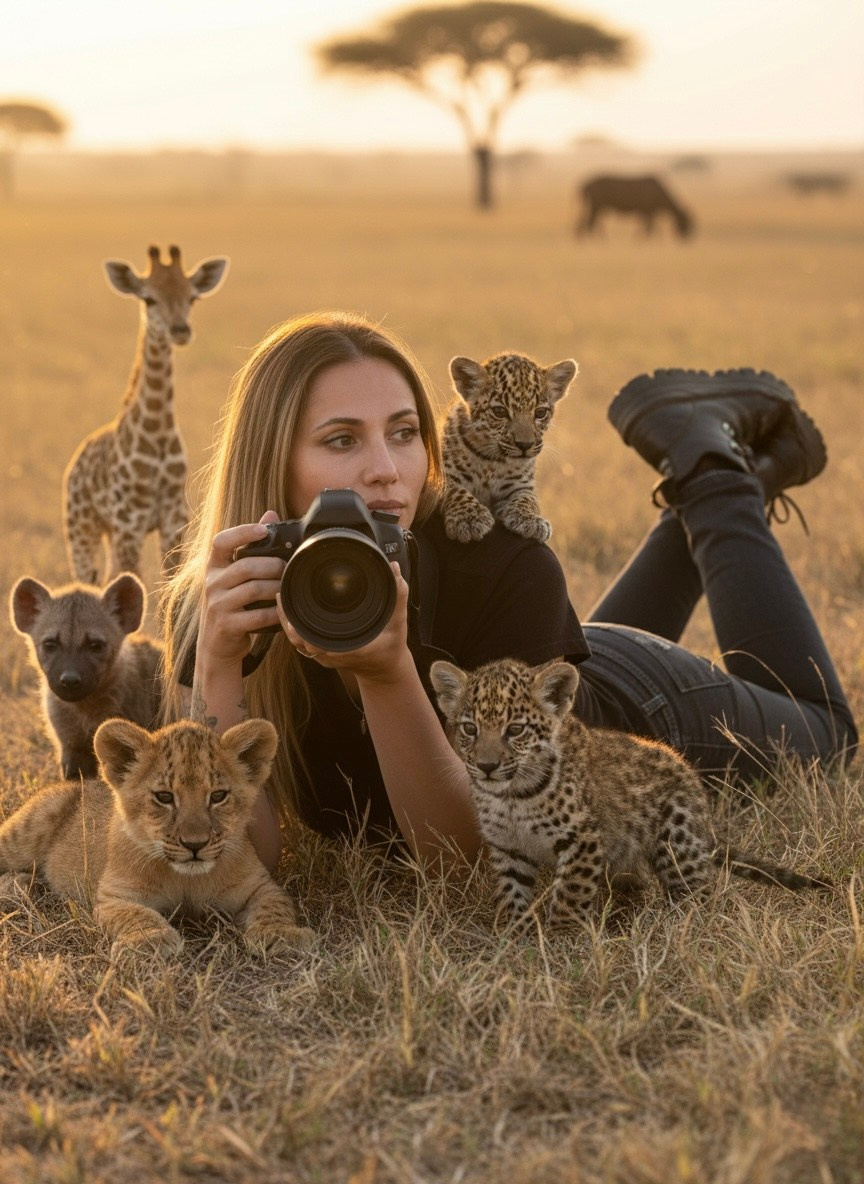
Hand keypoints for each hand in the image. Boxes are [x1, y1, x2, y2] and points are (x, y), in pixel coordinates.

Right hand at [198, 511, 285, 669]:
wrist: (216, 646)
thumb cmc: (231, 605)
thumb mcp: (233, 576)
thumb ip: (250, 547)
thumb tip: (270, 514)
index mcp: (213, 567)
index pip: (221, 542)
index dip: (242, 532)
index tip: (264, 530)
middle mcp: (211, 583)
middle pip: (246, 566)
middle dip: (272, 566)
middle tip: (287, 569)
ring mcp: (217, 605)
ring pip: (253, 589)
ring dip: (276, 588)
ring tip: (287, 588)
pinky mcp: (226, 625)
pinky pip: (257, 615)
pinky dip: (275, 613)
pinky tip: (283, 611)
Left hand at [277, 561, 411, 682]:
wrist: (384, 669)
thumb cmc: (391, 645)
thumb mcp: (399, 621)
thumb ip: (398, 595)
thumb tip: (394, 568)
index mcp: (349, 647)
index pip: (317, 639)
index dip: (301, 624)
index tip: (294, 603)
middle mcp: (333, 653)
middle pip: (299, 638)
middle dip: (288, 616)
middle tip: (283, 591)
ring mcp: (325, 656)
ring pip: (297, 641)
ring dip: (287, 621)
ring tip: (281, 597)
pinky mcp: (321, 655)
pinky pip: (300, 643)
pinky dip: (292, 628)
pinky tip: (288, 611)